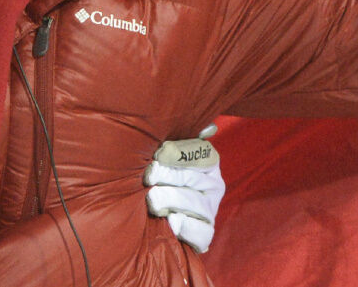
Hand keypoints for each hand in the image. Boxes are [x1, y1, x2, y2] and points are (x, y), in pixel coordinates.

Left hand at [144, 124, 224, 252]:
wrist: (144, 213)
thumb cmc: (152, 173)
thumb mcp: (161, 153)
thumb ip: (176, 140)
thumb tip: (206, 126)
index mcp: (207, 161)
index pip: (201, 152)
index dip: (177, 152)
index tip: (158, 153)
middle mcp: (213, 185)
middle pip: (193, 177)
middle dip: (168, 176)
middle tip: (148, 177)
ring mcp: (210, 210)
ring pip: (196, 204)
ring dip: (171, 200)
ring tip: (152, 200)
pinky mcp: (204, 232)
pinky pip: (201, 232)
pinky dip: (186, 226)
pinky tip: (171, 221)